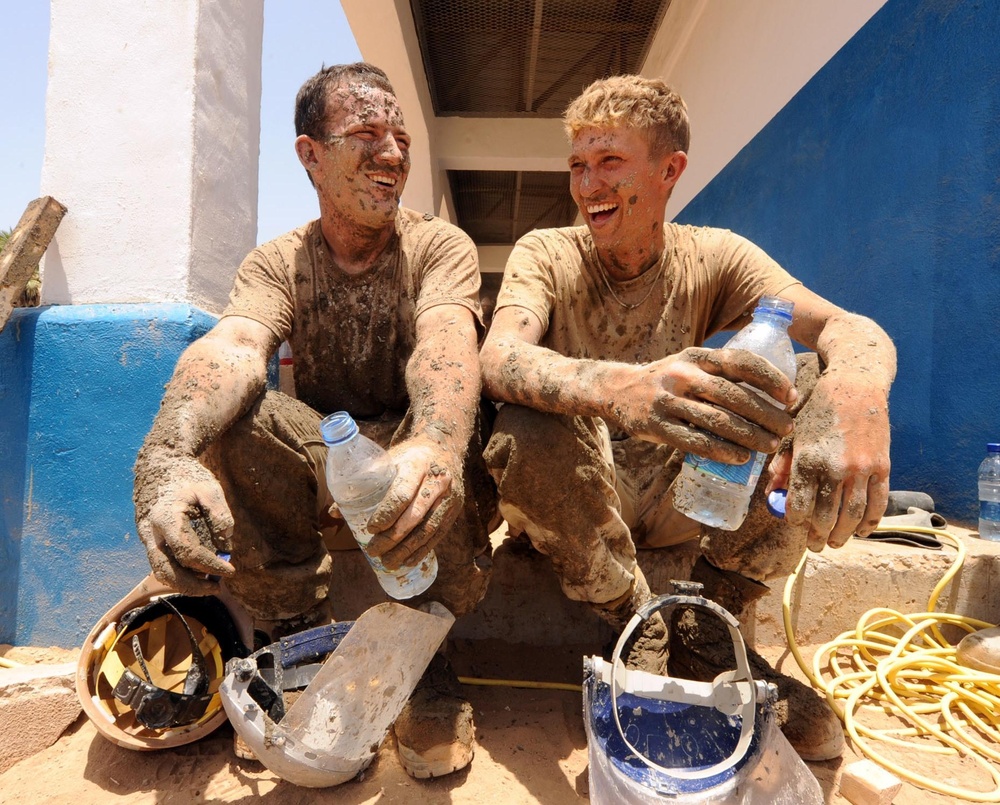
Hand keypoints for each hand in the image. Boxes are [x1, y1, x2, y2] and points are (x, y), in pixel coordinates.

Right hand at [134, 454, 235, 593]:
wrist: (162, 466)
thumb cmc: (188, 477)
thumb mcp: (210, 489)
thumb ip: (220, 515)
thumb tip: (225, 545)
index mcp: (166, 519)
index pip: (188, 553)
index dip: (210, 565)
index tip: (230, 569)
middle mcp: (151, 533)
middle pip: (167, 571)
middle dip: (193, 585)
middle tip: (218, 588)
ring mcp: (148, 539)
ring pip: (161, 572)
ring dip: (185, 584)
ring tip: (210, 585)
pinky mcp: (152, 541)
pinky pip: (162, 565)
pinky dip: (180, 575)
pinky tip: (200, 575)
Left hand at [363, 437, 462, 569]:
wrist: (444, 446)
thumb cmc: (408, 456)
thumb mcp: (389, 459)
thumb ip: (364, 482)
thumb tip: (334, 511)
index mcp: (417, 463)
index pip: (402, 493)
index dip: (386, 514)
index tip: (371, 529)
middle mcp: (438, 480)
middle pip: (414, 515)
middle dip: (393, 537)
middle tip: (373, 551)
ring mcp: (449, 495)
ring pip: (428, 528)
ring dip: (407, 549)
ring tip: (388, 562)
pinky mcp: (455, 508)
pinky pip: (438, 534)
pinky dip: (423, 550)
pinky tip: (408, 560)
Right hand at [611, 347, 796, 460]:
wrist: (616, 389)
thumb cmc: (665, 379)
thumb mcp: (688, 364)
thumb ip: (719, 373)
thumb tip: (769, 394)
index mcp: (696, 356)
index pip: (740, 362)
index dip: (770, 379)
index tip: (791, 396)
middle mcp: (682, 375)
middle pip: (734, 395)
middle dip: (767, 414)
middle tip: (787, 428)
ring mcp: (668, 401)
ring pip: (718, 421)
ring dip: (750, 436)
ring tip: (771, 446)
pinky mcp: (657, 426)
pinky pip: (695, 441)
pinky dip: (722, 451)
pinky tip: (741, 458)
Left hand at [766, 368, 889, 550]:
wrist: (855, 385)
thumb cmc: (817, 408)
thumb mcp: (792, 433)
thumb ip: (783, 465)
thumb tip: (773, 494)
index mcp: (808, 459)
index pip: (800, 505)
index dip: (796, 520)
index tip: (795, 525)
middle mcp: (835, 468)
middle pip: (826, 515)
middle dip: (818, 535)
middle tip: (815, 546)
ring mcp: (862, 469)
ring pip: (852, 514)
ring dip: (843, 534)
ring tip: (835, 543)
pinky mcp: (882, 466)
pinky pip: (878, 502)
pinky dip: (871, 521)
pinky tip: (863, 531)